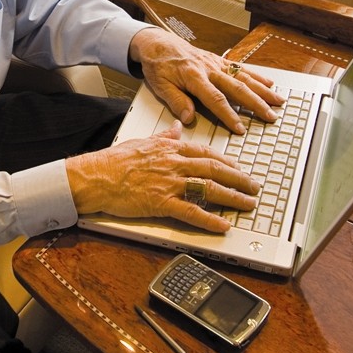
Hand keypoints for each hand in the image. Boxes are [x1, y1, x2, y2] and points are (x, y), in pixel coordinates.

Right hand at [66, 122, 259, 232]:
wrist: (97, 175)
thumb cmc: (115, 160)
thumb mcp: (143, 141)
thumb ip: (164, 137)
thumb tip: (176, 127)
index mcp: (171, 149)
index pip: (206, 153)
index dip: (227, 162)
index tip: (239, 168)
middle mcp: (174, 164)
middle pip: (215, 169)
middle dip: (239, 179)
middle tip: (255, 187)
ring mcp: (170, 183)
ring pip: (209, 188)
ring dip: (233, 197)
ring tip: (248, 204)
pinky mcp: (162, 203)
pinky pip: (192, 212)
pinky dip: (210, 219)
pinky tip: (224, 225)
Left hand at [128, 28, 284, 132]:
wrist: (158, 42)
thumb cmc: (158, 65)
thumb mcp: (160, 85)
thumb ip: (176, 101)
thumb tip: (188, 118)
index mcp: (194, 77)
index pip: (215, 99)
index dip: (229, 115)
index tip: (240, 128)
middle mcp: (209, 69)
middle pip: (237, 88)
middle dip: (256, 104)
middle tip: (270, 117)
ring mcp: (216, 63)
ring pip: (244, 78)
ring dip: (263, 91)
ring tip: (278, 102)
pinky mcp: (219, 60)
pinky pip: (241, 68)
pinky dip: (257, 76)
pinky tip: (269, 84)